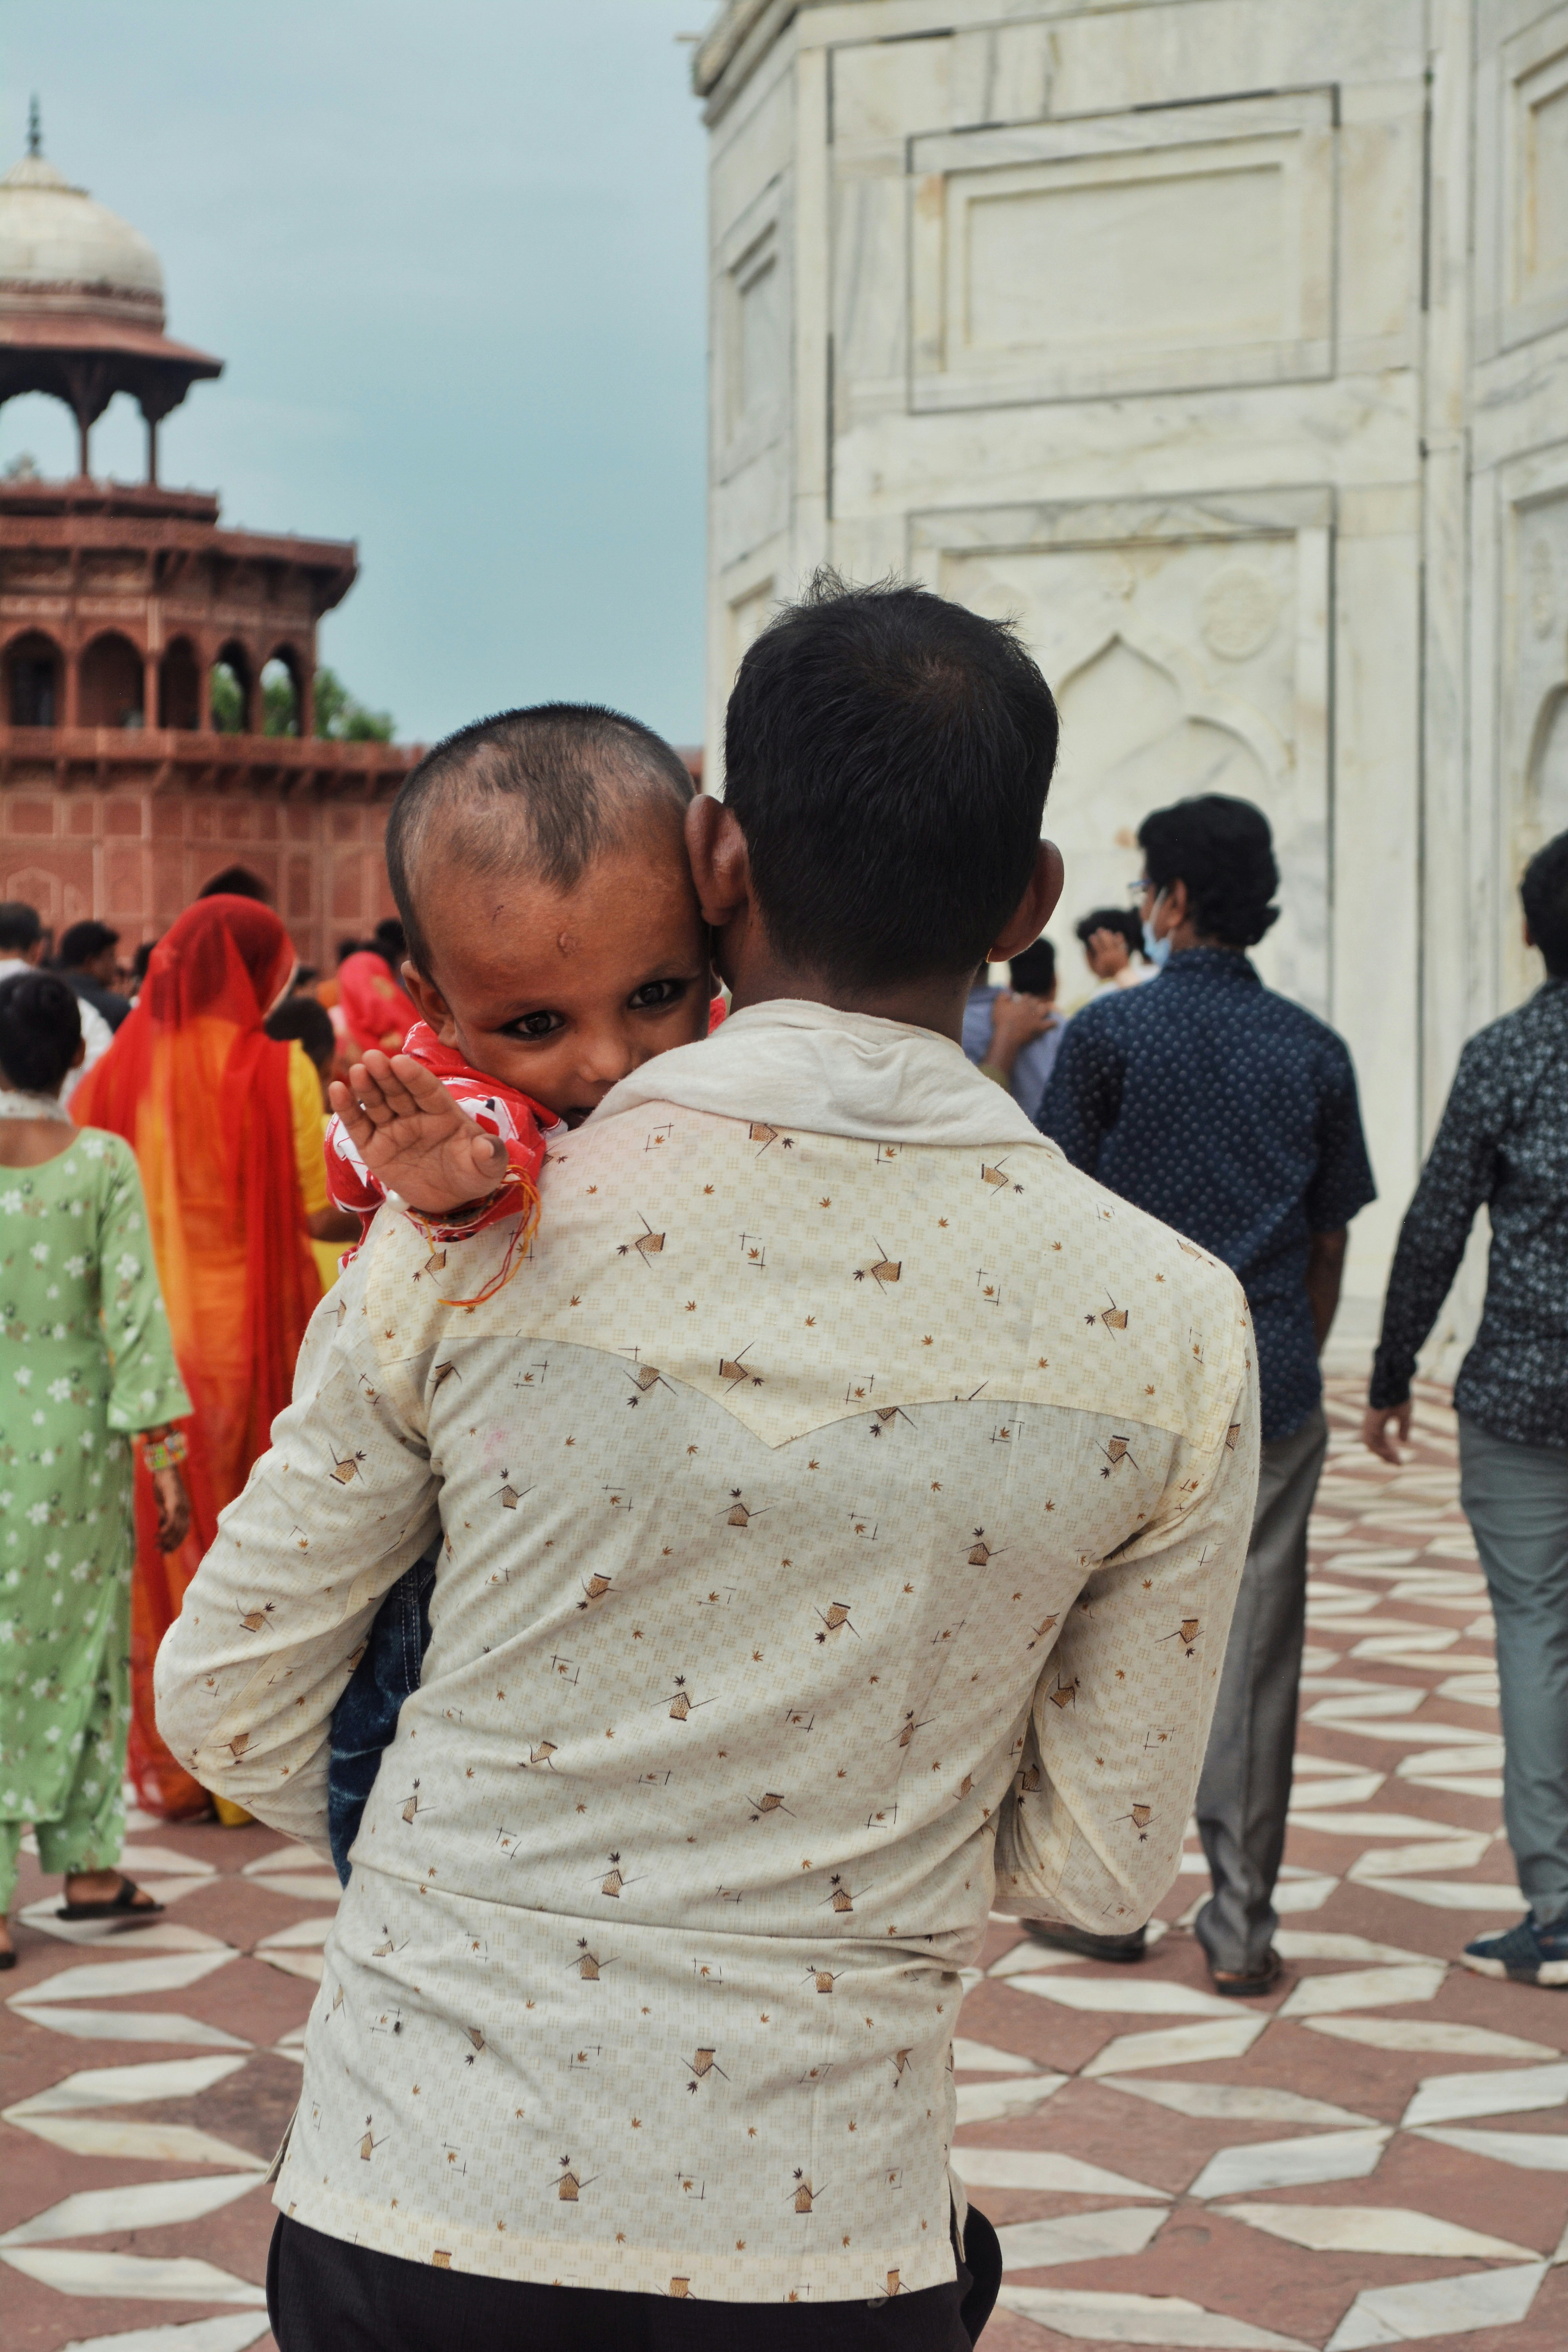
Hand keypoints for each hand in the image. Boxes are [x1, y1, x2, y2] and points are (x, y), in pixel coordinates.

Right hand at [152, 1464, 189, 1552]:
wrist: (164, 1468)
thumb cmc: (163, 1483)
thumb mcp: (163, 1502)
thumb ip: (164, 1515)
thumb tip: (162, 1528)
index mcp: (185, 1509)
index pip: (183, 1531)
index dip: (176, 1542)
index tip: (167, 1550)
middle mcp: (186, 1509)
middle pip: (182, 1533)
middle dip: (171, 1545)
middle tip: (161, 1553)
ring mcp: (182, 1506)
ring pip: (177, 1529)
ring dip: (167, 1540)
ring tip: (157, 1547)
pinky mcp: (175, 1503)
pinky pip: (171, 1521)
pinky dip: (165, 1530)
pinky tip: (158, 1536)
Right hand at [329, 1051, 508, 1214]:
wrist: (451, 1200)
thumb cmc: (471, 1175)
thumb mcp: (487, 1169)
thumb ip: (489, 1156)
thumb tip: (488, 1147)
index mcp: (444, 1113)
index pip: (428, 1090)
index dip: (415, 1077)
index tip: (402, 1062)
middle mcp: (416, 1115)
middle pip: (399, 1091)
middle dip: (386, 1075)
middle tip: (373, 1058)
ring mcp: (393, 1129)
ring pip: (377, 1103)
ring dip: (366, 1086)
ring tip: (357, 1071)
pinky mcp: (374, 1147)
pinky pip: (359, 1126)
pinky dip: (347, 1109)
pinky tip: (337, 1089)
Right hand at [986, 990, 1053, 1074]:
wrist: (1007, 1036)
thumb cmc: (1001, 1020)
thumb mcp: (998, 1005)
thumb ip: (1002, 996)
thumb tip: (1007, 993)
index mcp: (1023, 1002)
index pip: (1027, 996)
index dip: (1025, 997)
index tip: (1023, 999)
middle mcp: (1032, 1008)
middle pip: (1036, 1002)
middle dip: (1034, 1002)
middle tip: (1032, 1005)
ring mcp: (1037, 1018)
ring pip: (1045, 1009)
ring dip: (1045, 1008)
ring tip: (1045, 1009)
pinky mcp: (1039, 1028)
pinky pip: (1049, 1024)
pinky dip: (1053, 1023)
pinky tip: (1055, 1023)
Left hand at [1362, 1401, 1410, 1463]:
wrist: (1394, 1382)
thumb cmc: (1398, 1395)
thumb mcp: (1404, 1415)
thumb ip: (1403, 1428)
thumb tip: (1404, 1441)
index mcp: (1377, 1421)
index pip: (1380, 1441)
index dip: (1388, 1451)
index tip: (1399, 1459)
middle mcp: (1371, 1423)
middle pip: (1374, 1445)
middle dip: (1386, 1455)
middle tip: (1398, 1463)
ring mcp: (1369, 1422)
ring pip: (1371, 1445)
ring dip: (1383, 1455)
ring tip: (1396, 1461)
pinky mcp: (1370, 1422)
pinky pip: (1371, 1440)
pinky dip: (1380, 1449)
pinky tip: (1391, 1454)